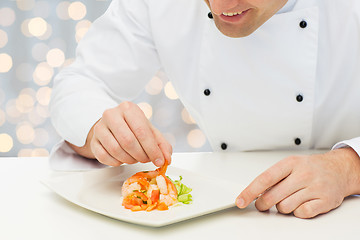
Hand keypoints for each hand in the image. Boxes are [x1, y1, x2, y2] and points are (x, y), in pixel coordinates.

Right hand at [69, 101, 171, 166]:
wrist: (112, 126)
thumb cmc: (133, 128)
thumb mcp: (150, 131)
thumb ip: (161, 144)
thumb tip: (167, 158)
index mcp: (128, 108)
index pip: (142, 131)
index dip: (152, 149)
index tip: (159, 160)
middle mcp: (111, 114)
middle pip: (128, 141)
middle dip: (140, 155)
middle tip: (146, 159)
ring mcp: (99, 127)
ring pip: (115, 150)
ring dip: (129, 159)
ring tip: (135, 158)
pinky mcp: (93, 140)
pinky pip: (104, 156)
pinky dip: (116, 162)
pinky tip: (122, 159)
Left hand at [235, 148, 359, 217]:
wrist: (338, 169)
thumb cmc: (310, 168)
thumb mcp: (290, 165)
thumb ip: (273, 178)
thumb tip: (253, 193)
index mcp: (290, 163)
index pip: (265, 179)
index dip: (250, 191)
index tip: (240, 200)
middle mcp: (303, 174)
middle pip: (272, 196)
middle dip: (263, 204)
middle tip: (263, 204)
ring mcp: (315, 187)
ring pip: (285, 207)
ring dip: (282, 207)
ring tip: (288, 199)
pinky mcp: (325, 201)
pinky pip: (301, 214)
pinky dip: (297, 212)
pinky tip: (301, 203)